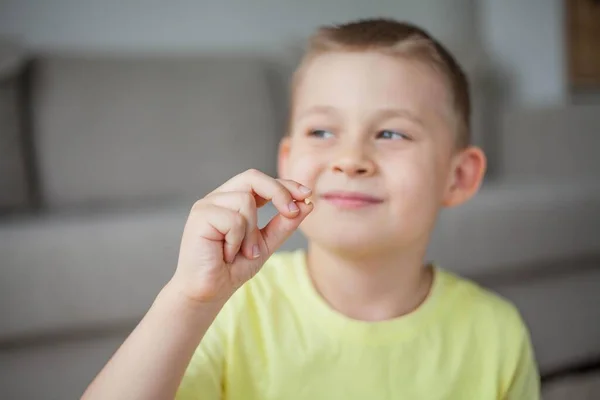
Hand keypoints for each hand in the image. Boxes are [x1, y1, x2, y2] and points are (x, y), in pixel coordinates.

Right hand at [170, 169, 312, 303]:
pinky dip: (237, 240)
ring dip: (252, 232)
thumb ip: (285, 224)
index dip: (285, 184)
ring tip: (244, 252)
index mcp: (234, 200)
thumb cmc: (232, 268)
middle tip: (292, 212)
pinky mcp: (200, 215)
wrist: (209, 291)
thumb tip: (307, 204)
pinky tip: (226, 253)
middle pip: (253, 177)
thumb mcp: (266, 244)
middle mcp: (220, 197)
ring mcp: (208, 204)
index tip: (306, 194)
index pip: (261, 182)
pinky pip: (234, 219)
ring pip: (245, 200)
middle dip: (278, 191)